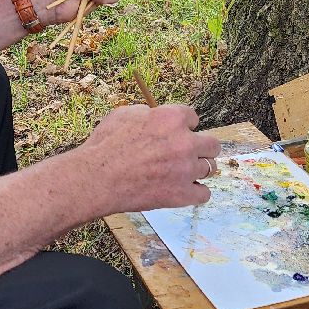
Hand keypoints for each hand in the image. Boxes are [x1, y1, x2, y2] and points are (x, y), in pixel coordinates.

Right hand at [67, 104, 220, 214]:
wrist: (96, 178)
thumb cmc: (105, 145)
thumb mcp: (125, 114)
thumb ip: (149, 113)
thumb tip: (156, 115)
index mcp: (172, 118)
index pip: (194, 118)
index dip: (184, 126)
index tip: (176, 133)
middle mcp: (185, 143)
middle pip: (212, 144)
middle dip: (200, 147)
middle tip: (186, 153)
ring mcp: (186, 170)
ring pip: (210, 168)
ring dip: (196, 169)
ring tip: (180, 172)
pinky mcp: (182, 195)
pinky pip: (205, 194)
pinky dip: (196, 192)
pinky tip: (184, 190)